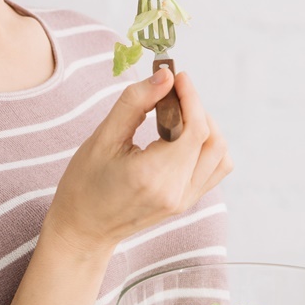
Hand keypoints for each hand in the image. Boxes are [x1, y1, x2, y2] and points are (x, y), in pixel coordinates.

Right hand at [46, 68, 232, 252]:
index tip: (177, 76)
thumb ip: (135, 102)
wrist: (83, 228)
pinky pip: (214, 169)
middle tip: (171, 94)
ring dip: (205, 128)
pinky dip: (205, 147)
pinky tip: (180, 138)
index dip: (191, 97)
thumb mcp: (103, 138)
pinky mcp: (186, 203)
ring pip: (220, 155)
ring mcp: (185, 201)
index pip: (195, 129)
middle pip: (212, 139)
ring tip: (176, 117)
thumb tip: (165, 75)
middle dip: (196, 109)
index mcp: (153, 176)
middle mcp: (176, 192)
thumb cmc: (84, 184)